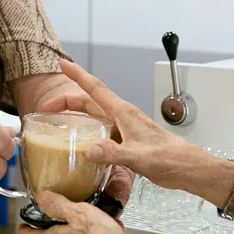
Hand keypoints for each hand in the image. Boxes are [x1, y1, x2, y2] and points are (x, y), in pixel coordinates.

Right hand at [40, 60, 229, 196]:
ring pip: (95, 118)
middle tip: (45, 108)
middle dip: (67, 101)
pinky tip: (81, 147)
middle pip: (90, 102)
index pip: (95, 89)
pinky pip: (102, 133)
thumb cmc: (169, 159)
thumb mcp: (139, 157)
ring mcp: (125, 130)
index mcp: (124, 113)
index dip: (78, 76)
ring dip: (76, 117)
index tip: (63, 64)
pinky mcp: (127, 142)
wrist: (188, 169)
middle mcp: (122, 118)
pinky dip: (88, 135)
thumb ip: (114, 153)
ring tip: (58, 125)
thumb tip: (88, 149)